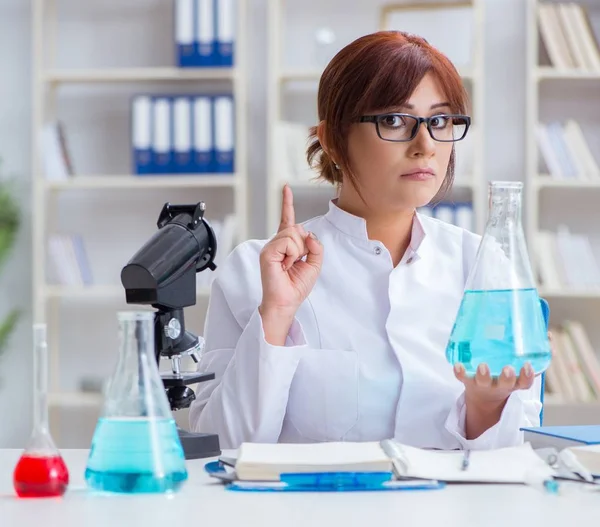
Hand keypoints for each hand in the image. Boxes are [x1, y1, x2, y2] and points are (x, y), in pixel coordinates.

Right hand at [259, 184, 323, 318]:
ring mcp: (271, 246)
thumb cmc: (296, 286)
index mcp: (286, 244)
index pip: (287, 219)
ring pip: (293, 234)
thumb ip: (315, 246)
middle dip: (304, 245)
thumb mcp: (314, 263)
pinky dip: (292, 254)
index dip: (287, 203)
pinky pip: (287, 242)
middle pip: (297, 227)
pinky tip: (285, 265)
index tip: (286, 188)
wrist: (287, 301)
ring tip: (290, 265)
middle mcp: (277, 243)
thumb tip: (307, 233)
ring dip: (298, 251)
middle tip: (297, 262)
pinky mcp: (268, 252)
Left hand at [453, 330, 554, 438]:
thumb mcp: (521, 368)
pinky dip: (460, 371)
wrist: (484, 396)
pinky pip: (462, 377)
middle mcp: (500, 384)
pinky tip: (457, 365)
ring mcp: (483, 383)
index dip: (527, 376)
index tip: (527, 366)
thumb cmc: (506, 375)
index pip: (525, 382)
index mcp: (515, 382)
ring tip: (482, 366)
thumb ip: (535, 352)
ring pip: (483, 381)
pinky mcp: (468, 380)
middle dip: (507, 377)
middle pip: (506, 383)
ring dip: (483, 374)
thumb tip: (547, 334)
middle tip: (507, 369)